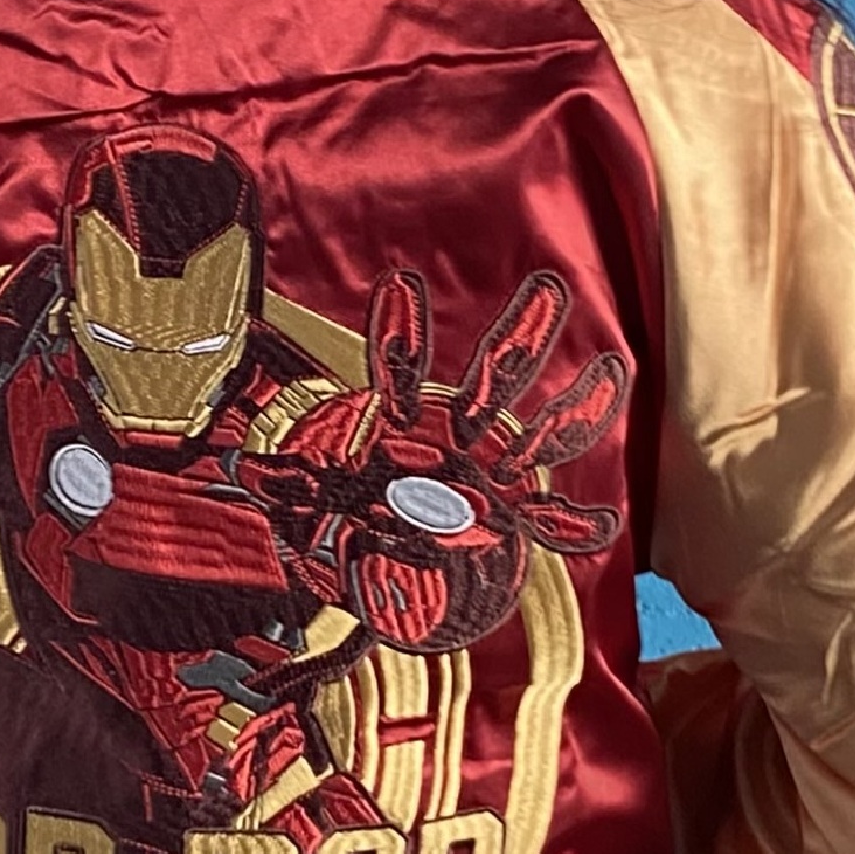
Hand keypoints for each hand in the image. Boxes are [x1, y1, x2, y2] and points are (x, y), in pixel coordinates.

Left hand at [244, 271, 630, 644]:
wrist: (389, 568)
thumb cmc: (353, 523)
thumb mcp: (313, 501)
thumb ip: (287, 484)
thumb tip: (238, 470)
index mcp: (405, 427)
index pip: (401, 371)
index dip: (401, 334)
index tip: (400, 285)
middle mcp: (457, 441)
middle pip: (493, 381)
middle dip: (521, 340)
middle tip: (549, 289)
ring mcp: (491, 478)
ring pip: (542, 435)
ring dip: (577, 409)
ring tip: (616, 372)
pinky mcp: (511, 522)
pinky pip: (549, 522)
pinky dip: (575, 525)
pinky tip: (603, 522)